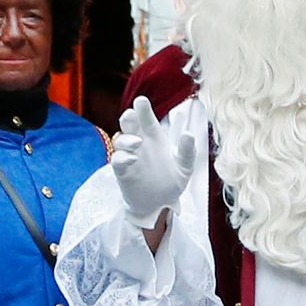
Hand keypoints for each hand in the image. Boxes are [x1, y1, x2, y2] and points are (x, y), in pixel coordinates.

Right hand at [112, 96, 195, 228]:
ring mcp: (130, 157)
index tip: (141, 101)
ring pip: (120, 140)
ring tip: (138, 142)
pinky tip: (133, 158)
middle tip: (132, 114)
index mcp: (154, 138)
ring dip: (126, 139)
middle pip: (129, 125)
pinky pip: (117, 160)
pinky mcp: (123, 172)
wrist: (160, 204)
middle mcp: (140, 144)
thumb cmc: (172, 181)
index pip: (147, 120)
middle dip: (128, 118)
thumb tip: (188, 134)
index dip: (143, 110)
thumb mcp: (185, 167)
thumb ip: (187, 151)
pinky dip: (122, 157)